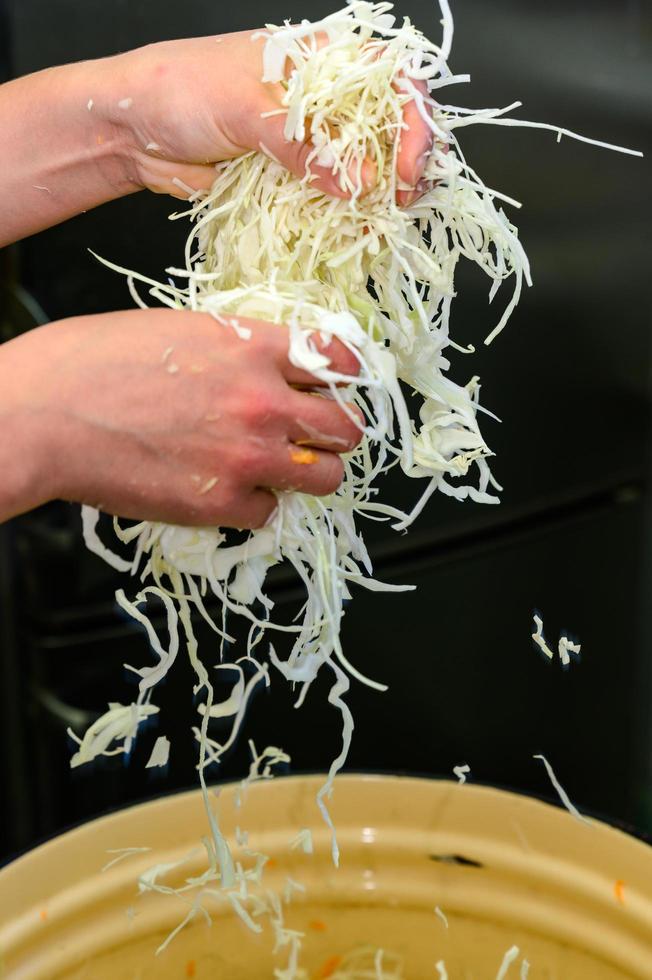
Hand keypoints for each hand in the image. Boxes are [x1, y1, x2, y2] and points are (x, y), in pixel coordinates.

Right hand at [0, 309, 362, 526]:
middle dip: (333, 432)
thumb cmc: (94, 362)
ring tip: (280, 470)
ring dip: (309, 473)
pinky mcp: (224, 503)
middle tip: (311, 436)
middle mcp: (265, 402)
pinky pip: (270, 513)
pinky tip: (226, 490)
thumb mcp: (180, 328)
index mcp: (255, 348)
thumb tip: (267, 367)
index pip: (340, 360)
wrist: (47, 413)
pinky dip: (255, 506)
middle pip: (346, 427)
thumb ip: (238, 349)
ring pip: (327, 477)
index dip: (344, 376)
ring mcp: (249, 456)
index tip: (336, 387)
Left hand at [97, 31, 432, 200]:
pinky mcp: (294, 180)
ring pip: (366, 170)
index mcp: (320, 60)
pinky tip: (355, 231)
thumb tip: (359, 182)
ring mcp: (310, 143)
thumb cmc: (180, 89)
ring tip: (382, 221)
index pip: (392, 80)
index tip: (408, 165)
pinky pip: (333, 200)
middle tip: (401, 202)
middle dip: (406, 166)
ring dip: (381, 198)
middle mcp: (324, 101)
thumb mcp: (244, 107)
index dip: (412, 120)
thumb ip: (302, 145)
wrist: (133, 129)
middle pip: (390, 129)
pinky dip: (348, 217)